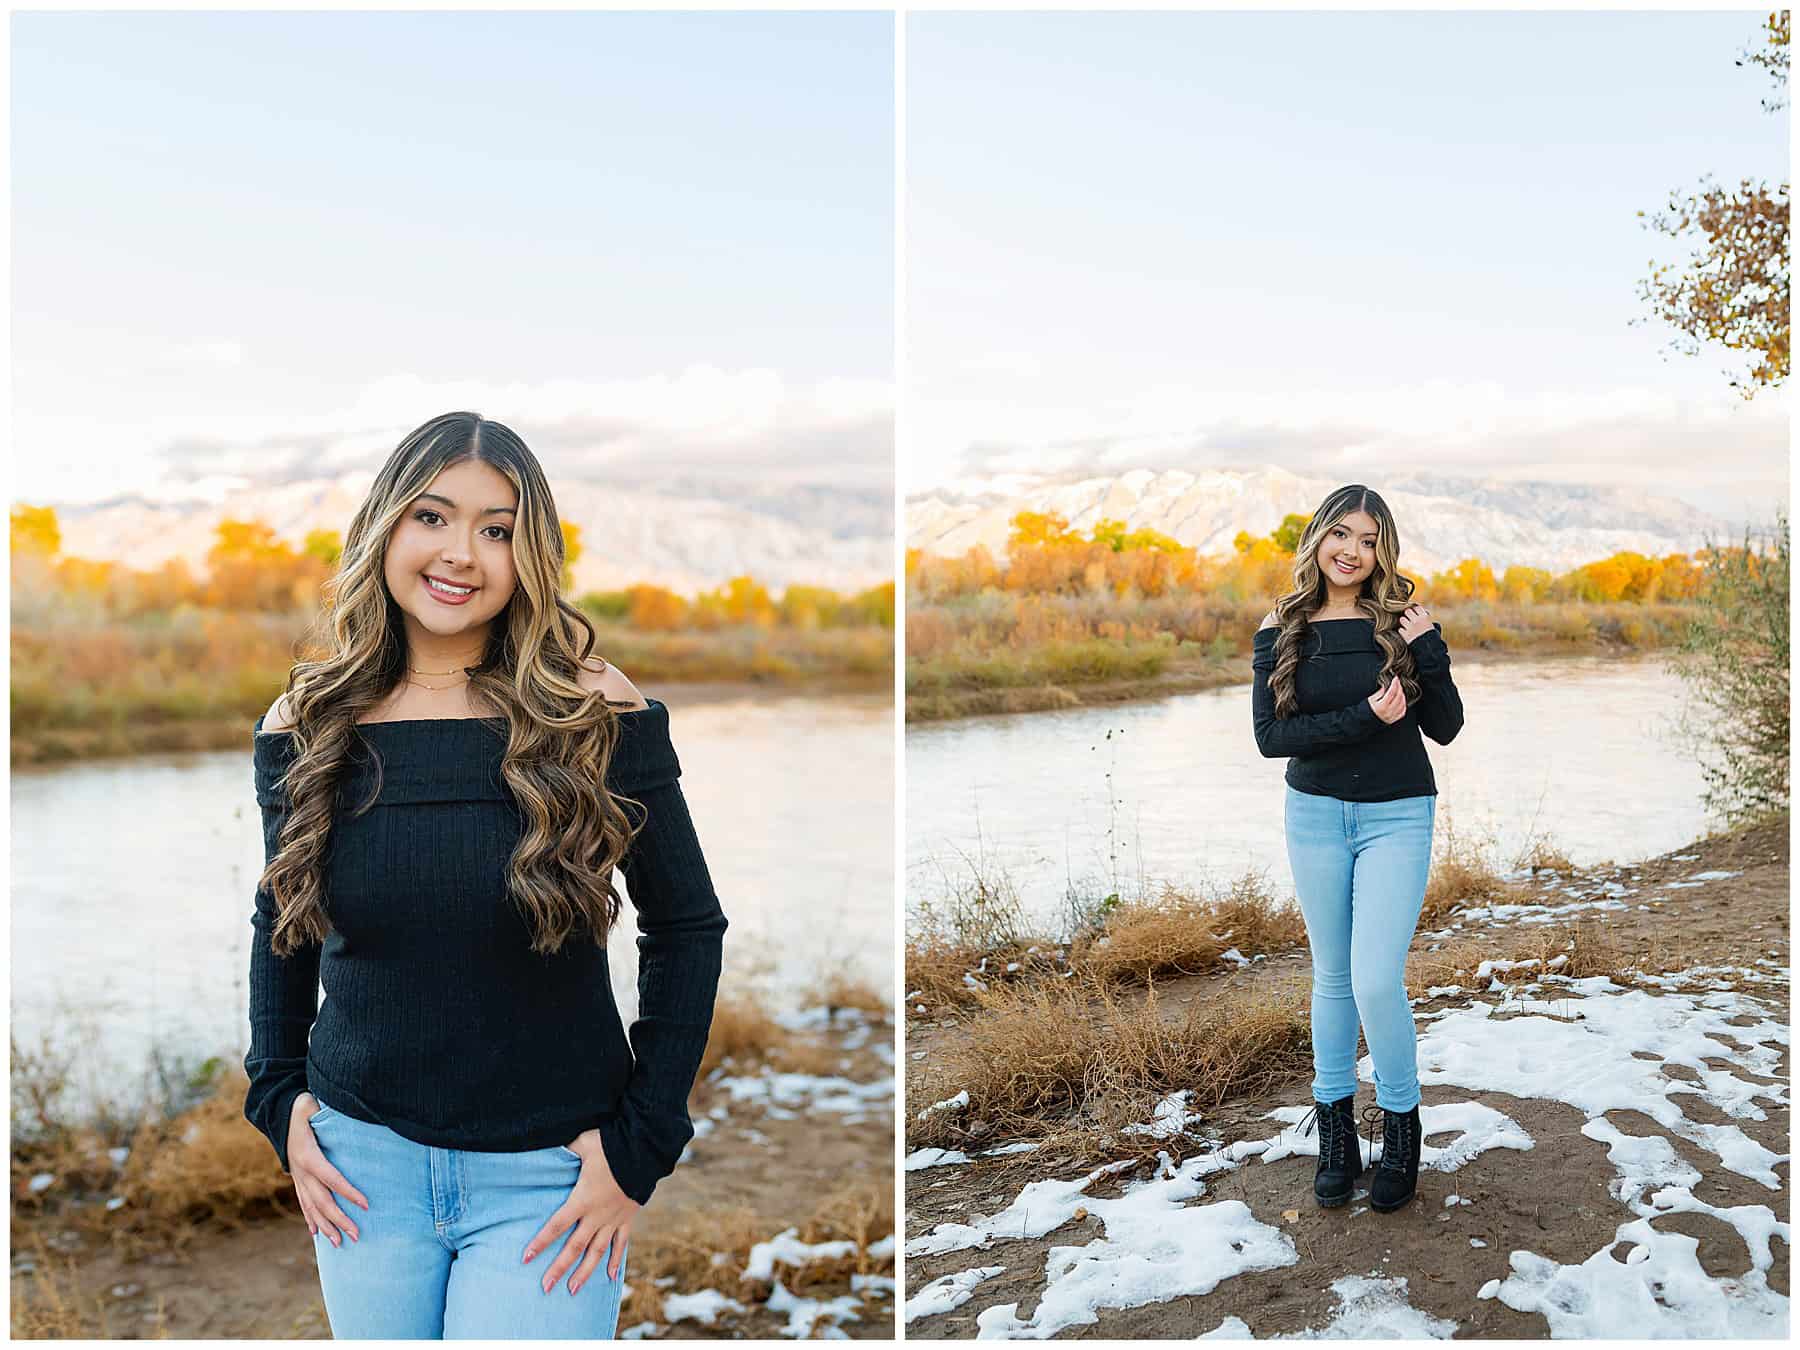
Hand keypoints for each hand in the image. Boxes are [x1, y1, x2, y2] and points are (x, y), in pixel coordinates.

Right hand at [287, 1093, 368, 1246]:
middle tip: (357, 1236)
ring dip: (326, 1226)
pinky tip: (317, 1234)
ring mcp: (298, 1177)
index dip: (348, 1192)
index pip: (332, 1178)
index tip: (366, 1204)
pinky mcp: (297, 1179)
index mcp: (308, 1155)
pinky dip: (310, 1219)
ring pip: (312, 1207)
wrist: (278, 1114)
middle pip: (322, 1201)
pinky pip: (303, 1203)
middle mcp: (301, 1172)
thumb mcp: (309, 1104)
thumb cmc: (301, 1107)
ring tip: (339, 1243)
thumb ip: (320, 1108)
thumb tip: (340, 1105)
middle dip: (339, 1219)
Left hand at [521, 1129, 639, 1295]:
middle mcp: (597, 1214)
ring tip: (572, 1290)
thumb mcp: (584, 1143)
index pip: (557, 1225)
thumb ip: (566, 1149)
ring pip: (597, 1251)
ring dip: (584, 1272)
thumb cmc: (613, 1143)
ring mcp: (614, 1218)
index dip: (541, 1242)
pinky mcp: (627, 1217)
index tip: (526, 1258)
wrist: (646, 1150)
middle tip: (545, 1287)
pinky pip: (620, 1243)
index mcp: (583, 1198)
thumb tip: (550, 1145)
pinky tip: (610, 1277)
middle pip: (575, 1246)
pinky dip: (615, 1260)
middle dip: (559, 1268)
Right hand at [1368, 675, 1407, 723]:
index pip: (1391, 692)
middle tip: (1398, 683)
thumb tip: (1387, 686)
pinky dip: (1404, 705)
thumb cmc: (1366, 709)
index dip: (1395, 684)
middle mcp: (1388, 712)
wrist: (1364, 720)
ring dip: (1403, 696)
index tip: (1396, 679)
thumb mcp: (1371, 699)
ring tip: (1400, 691)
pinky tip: (1401, 701)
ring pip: (1402, 704)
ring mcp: (1391, 717)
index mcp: (1381, 706)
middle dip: (1399, 688)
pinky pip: (1402, 712)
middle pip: (1398, 697)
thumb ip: (1380, 692)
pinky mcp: (1393, 720)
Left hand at [1398, 603, 1432, 643]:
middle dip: (1408, 615)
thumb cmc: (1434, 639)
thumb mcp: (1434, 628)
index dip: (1415, 610)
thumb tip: (1427, 615)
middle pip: (1407, 611)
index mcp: (1425, 618)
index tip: (1416, 613)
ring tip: (1407, 626)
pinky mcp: (1405, 635)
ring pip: (1402, 619)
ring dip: (1404, 622)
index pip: (1417, 607)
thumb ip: (1429, 621)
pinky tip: (1406, 633)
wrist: (1430, 650)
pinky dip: (1402, 631)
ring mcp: (1410, 628)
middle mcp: (1417, 621)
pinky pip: (1400, 630)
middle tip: (1409, 619)